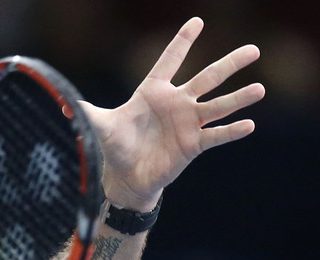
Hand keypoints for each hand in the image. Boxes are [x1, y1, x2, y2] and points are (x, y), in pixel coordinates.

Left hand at [80, 17, 265, 210]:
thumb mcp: (99, 126)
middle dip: (229, 64)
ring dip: (239, 98)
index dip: (181, 43)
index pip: (169, 62)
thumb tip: (60, 102)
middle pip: (207, 78)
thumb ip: (85, 111)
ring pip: (218, 106)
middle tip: (253, 50)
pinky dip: (231, 132)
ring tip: (259, 88)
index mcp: (154, 92)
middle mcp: (176, 103)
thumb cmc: (116, 146)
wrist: (127, 177)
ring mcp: (188, 123)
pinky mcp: (194, 145)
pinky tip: (248, 125)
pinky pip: (216, 136)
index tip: (196, 22)